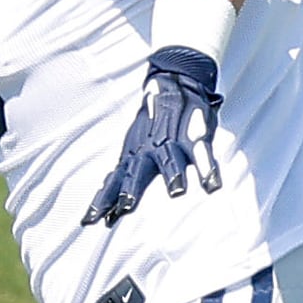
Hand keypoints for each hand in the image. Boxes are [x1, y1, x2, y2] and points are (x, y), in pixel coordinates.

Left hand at [83, 46, 222, 226]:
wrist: (175, 80)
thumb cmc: (153, 126)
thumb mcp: (133, 149)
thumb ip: (122, 177)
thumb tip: (105, 209)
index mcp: (133, 156)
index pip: (114, 182)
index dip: (103, 201)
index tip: (90, 221)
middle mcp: (149, 151)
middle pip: (138, 172)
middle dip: (132, 189)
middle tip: (126, 207)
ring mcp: (172, 142)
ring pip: (171, 160)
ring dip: (173, 175)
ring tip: (177, 191)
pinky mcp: (196, 136)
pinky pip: (202, 153)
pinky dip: (208, 168)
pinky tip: (212, 184)